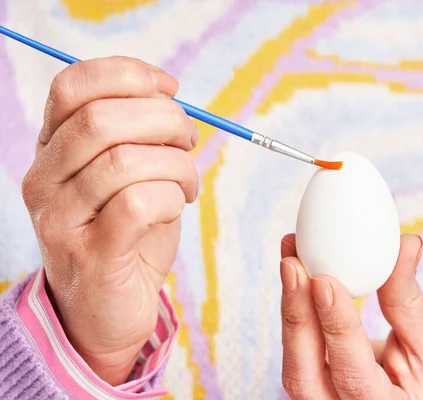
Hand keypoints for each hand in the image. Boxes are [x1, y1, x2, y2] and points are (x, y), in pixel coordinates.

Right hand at [21, 57, 197, 384]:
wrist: (107, 307)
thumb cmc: (128, 232)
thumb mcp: (129, 173)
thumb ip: (138, 133)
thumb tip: (167, 94)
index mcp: (53, 148)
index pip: (72, 86)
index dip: (128, 74)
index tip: (170, 89)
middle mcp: (45, 179)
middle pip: (101, 119)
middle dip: (164, 120)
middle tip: (188, 141)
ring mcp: (61, 219)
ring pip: (124, 161)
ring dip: (176, 164)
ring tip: (188, 183)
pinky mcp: (90, 255)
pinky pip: (137, 204)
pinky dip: (172, 197)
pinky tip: (178, 206)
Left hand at [279, 234, 422, 398]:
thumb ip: (409, 296)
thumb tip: (404, 244)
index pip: (354, 376)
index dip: (336, 328)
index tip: (325, 281)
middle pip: (305, 377)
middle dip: (297, 317)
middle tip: (293, 264)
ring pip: (295, 364)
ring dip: (291, 309)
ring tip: (290, 258)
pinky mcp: (317, 383)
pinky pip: (298, 351)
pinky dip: (296, 311)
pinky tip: (296, 273)